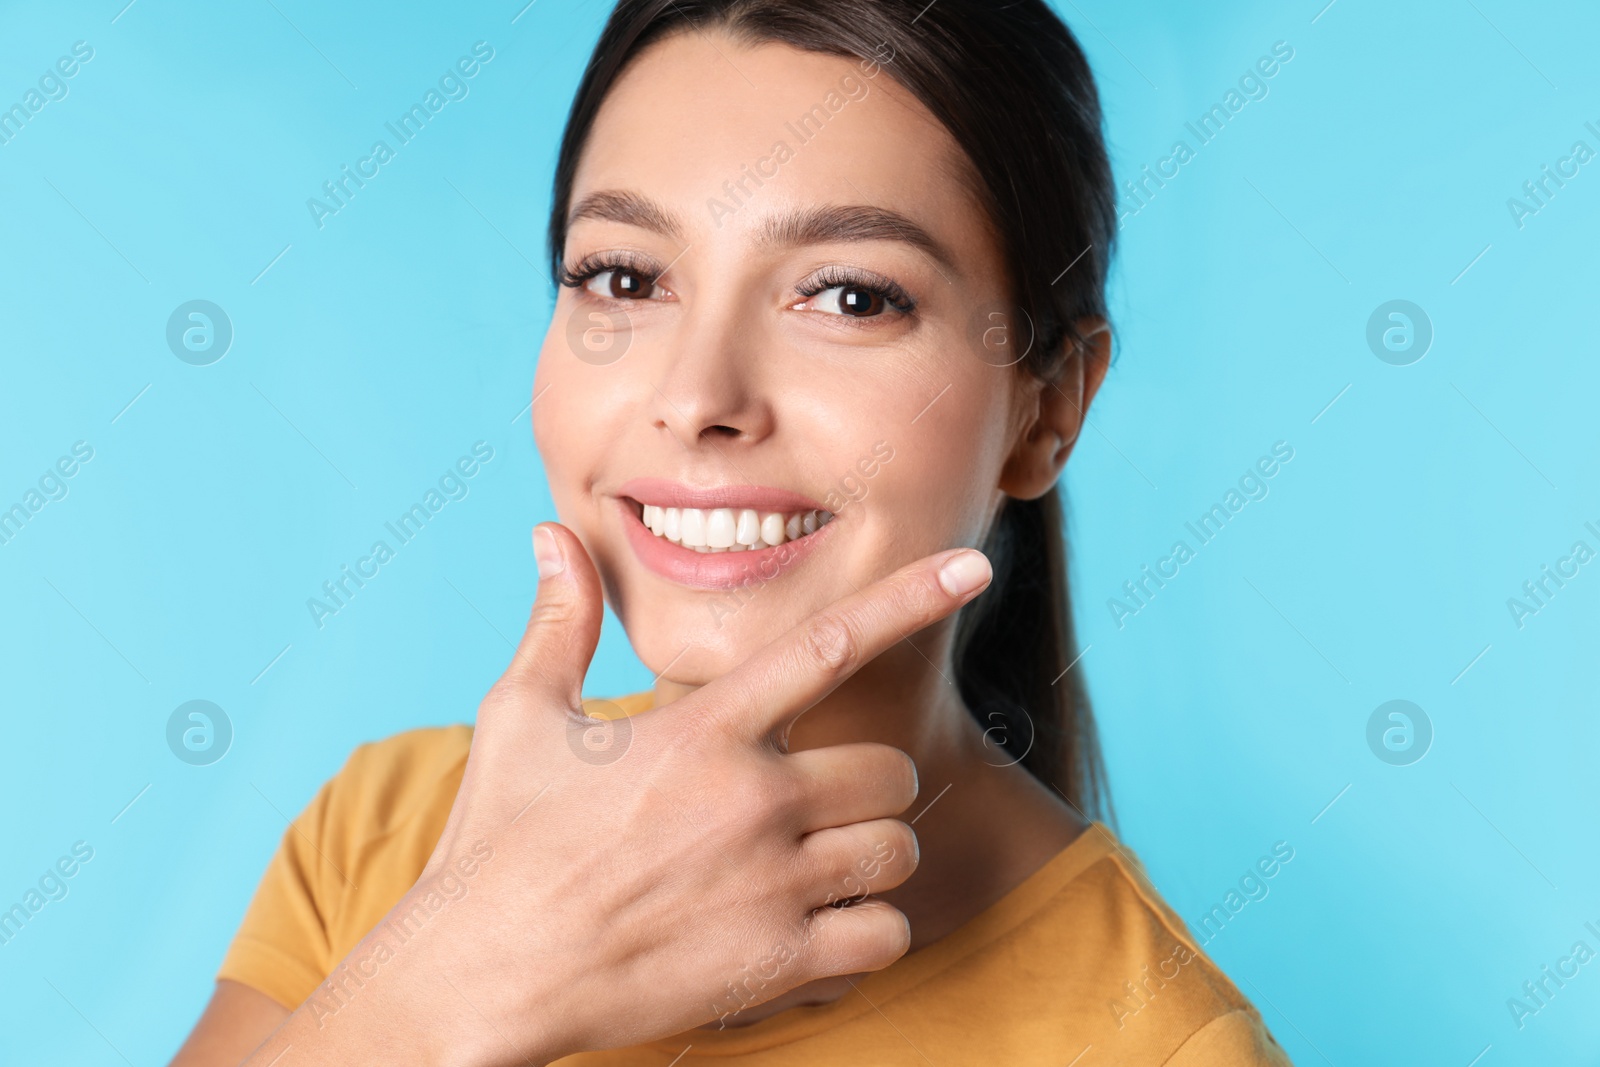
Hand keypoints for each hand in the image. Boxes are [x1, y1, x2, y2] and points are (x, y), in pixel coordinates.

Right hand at [296, 523, 991, 1064]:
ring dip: (871, 856)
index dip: (909, 598)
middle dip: (866, 787)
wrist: (481, 976)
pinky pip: (886, 936)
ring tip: (812, 867)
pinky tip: (817, 930)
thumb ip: (560, 622)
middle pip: (892, 771)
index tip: (970, 567)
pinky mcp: (777, 962)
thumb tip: (550, 535)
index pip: (828, 645)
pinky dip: (867, 934)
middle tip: (812, 805)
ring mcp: (772, 884)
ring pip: (899, 850)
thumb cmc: (496, 842)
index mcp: (702, 729)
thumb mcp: (520, 717)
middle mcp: (752, 798)